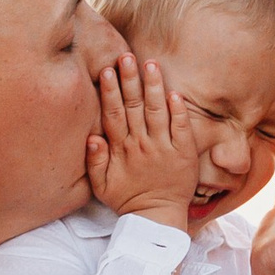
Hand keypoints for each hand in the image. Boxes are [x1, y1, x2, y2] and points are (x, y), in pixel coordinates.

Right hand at [85, 56, 196, 233]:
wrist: (156, 218)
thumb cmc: (128, 198)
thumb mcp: (102, 185)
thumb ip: (94, 161)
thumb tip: (91, 137)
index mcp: (121, 149)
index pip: (113, 114)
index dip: (110, 92)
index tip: (107, 70)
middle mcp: (141, 144)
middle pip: (134, 107)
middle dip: (130, 80)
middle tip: (126, 57)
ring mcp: (163, 147)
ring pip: (157, 112)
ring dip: (153, 87)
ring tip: (151, 64)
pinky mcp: (183, 153)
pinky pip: (181, 128)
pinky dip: (179, 110)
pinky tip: (174, 93)